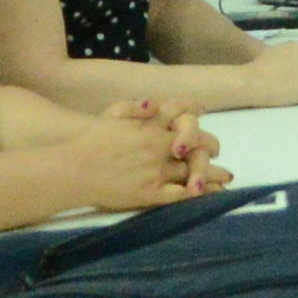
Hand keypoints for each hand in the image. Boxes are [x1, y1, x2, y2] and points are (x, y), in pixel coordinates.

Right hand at [61, 102, 222, 210]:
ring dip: (211, 174)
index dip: (196, 113)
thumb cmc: (90, 140)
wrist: (72, 170)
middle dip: (210, 146)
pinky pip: (181, 194)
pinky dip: (197, 194)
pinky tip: (206, 195)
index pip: (184, 114)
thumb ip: (136, 106)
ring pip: (194, 171)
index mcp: (150, 125)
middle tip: (216, 150)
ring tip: (224, 177)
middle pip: (198, 143)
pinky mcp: (151, 194)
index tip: (202, 115)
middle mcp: (158, 145)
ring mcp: (156, 171)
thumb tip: (156, 102)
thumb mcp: (111, 113)